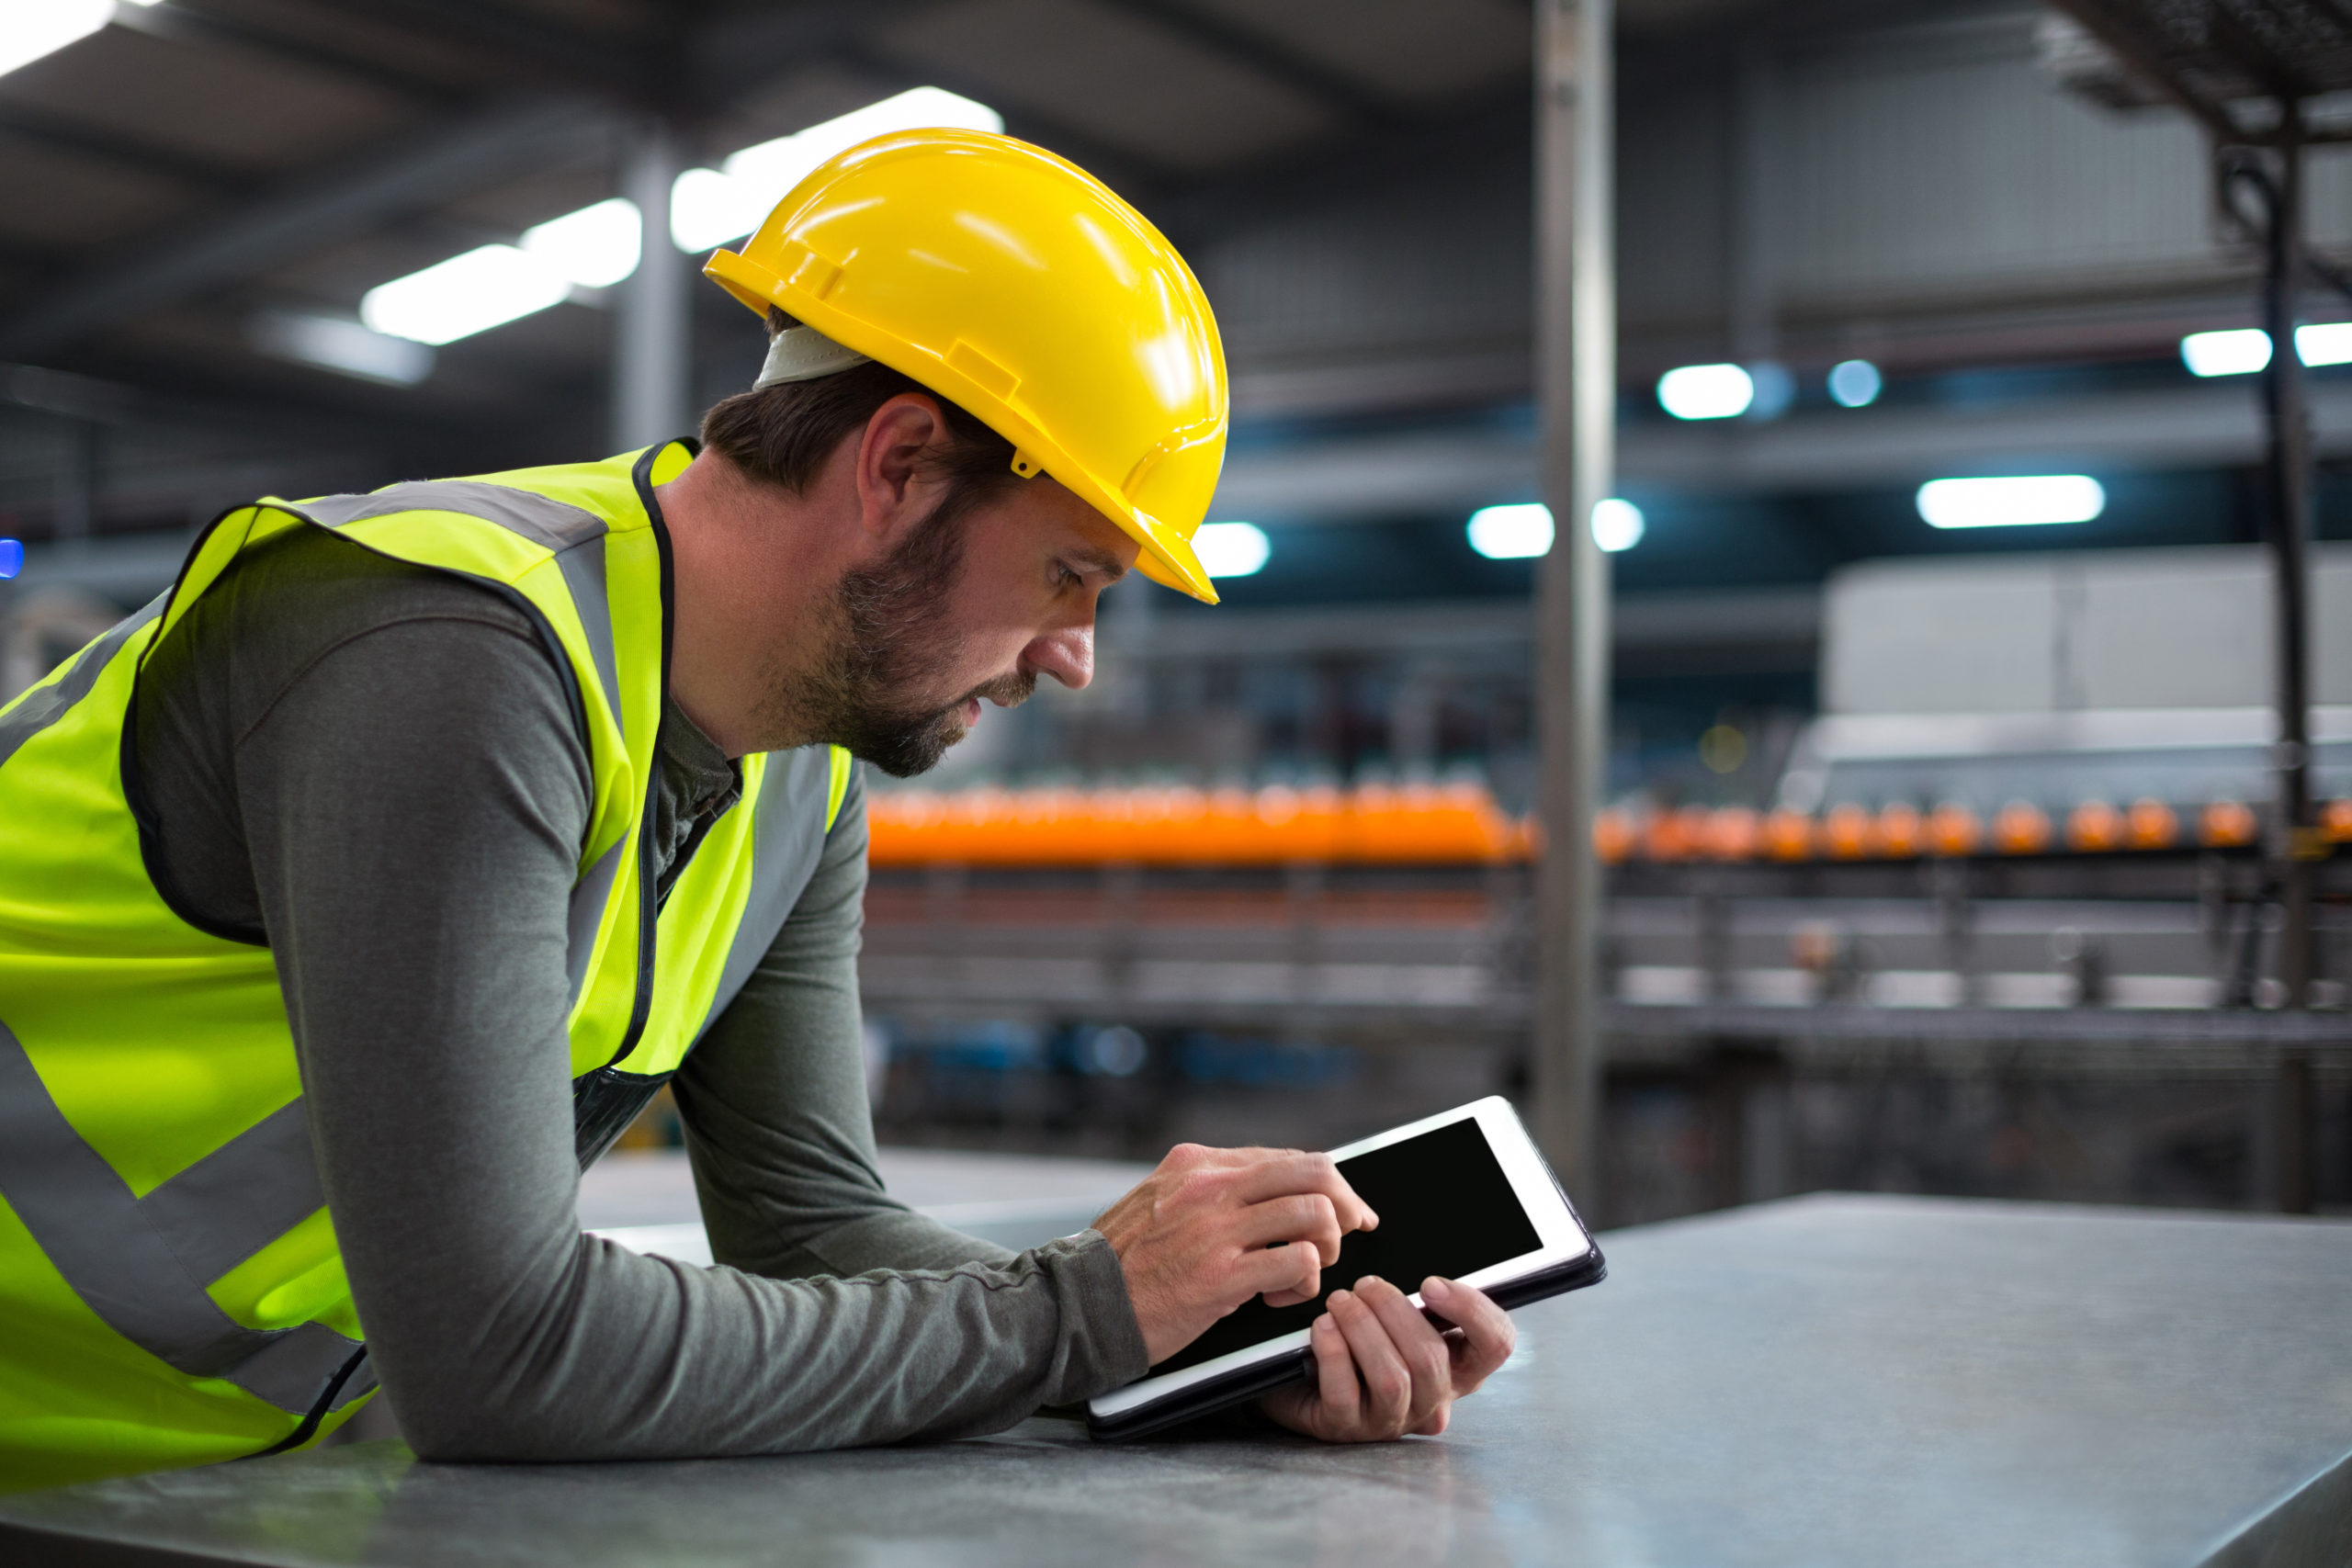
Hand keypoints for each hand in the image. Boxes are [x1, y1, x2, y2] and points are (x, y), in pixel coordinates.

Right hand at [1091, 1144, 1376, 1363]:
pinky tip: (1278, 1297)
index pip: (1286, 1157)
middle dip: (1347, 1203)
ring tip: (1303, 1272)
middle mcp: (1210, 1186)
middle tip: (1356, 1231)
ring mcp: (1216, 1229)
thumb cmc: (1121, 1264)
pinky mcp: (1221, 1275)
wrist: (1078, 1305)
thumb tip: (1271, 1191)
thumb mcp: (1160, 1203)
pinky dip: (1304, 1283)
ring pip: (1316, 1213)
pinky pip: (1300, 1262)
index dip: (1328, 1183)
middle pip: (1314, 1171)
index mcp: (1197, 1164)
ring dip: (1327, 1247)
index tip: (1346, 1207)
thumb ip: (1209, 1192)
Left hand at [1258, 1275, 1514, 1441]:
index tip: (1430, 1284)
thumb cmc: (1358, 1340)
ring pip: (1394, 1378)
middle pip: (1433, 1358)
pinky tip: (1322, 1326)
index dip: (1471, 1310)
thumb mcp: (1398, 1318)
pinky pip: (1346, 1392)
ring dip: (1363, 1327)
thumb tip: (1431, 1282)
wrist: (1299, 1376)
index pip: (1496, 1344)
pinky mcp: (1345, 1428)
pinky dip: (1334, 1351)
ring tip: (1340, 1300)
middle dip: (1394, 1310)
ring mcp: (1389, 1421)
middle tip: (1365, 1284)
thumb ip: (1424, 1303)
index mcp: (1457, 1367)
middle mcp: (1431, 1401)